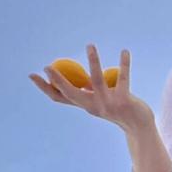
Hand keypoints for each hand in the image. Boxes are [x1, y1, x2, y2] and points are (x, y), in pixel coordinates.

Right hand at [28, 44, 153, 131]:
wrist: (139, 126)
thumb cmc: (118, 109)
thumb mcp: (100, 101)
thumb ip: (88, 92)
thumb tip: (77, 77)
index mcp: (85, 104)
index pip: (59, 97)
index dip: (44, 87)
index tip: (32, 75)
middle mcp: (93, 106)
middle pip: (71, 93)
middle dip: (58, 81)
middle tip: (48, 67)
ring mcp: (108, 104)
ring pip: (97, 80)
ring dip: (93, 61)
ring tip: (90, 45)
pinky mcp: (124, 101)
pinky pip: (123, 79)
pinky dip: (124, 64)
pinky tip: (125, 51)